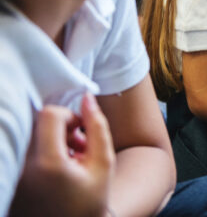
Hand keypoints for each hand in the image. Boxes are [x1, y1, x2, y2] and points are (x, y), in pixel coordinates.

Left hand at [10, 93, 113, 216]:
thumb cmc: (90, 201)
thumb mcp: (103, 162)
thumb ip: (97, 126)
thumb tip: (88, 98)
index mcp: (47, 162)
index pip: (49, 114)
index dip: (70, 115)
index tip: (81, 131)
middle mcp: (23, 167)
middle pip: (38, 123)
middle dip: (62, 127)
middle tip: (78, 146)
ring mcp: (13, 173)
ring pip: (31, 135)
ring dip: (52, 139)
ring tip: (70, 159)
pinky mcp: (10, 178)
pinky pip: (24, 150)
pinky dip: (42, 151)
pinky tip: (57, 168)